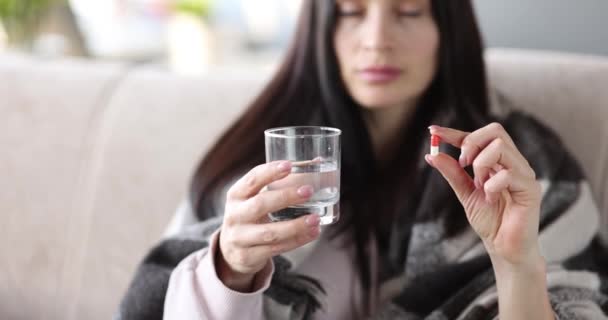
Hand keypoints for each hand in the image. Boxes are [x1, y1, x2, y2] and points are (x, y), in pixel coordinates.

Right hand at [217, 161, 321, 290]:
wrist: (230, 251)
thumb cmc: (251, 216)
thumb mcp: (255, 198)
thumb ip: (279, 183)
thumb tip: (317, 162)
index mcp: (236, 195)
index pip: (252, 179)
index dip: (270, 171)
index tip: (289, 165)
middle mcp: (235, 215)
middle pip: (260, 204)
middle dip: (285, 197)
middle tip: (309, 190)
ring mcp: (239, 238)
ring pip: (270, 232)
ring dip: (295, 226)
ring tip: (315, 219)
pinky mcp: (248, 256)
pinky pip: (276, 248)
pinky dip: (297, 240)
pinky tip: (312, 233)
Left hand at [425, 123, 542, 266]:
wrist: (504, 248)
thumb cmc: (490, 221)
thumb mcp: (465, 193)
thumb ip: (452, 173)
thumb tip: (432, 155)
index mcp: (499, 161)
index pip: (479, 136)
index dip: (455, 132)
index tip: (433, 132)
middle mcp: (514, 163)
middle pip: (495, 130)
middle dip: (471, 143)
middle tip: (463, 165)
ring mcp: (524, 174)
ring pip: (500, 147)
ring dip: (481, 165)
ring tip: (480, 186)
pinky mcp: (531, 189)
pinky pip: (508, 174)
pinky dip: (491, 185)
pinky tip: (490, 198)